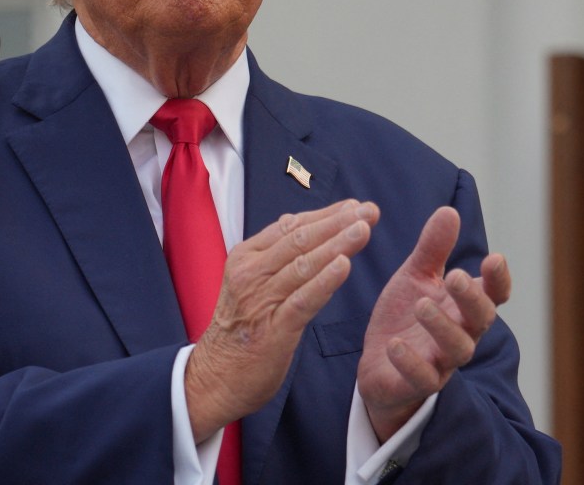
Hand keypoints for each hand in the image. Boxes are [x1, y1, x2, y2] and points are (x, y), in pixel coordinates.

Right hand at [185, 200, 379, 440]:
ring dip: (337, 244)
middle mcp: (251, 273)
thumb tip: (303, 226)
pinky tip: (344, 266)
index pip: (290, 227)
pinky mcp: (274, 330)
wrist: (214, 378)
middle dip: (338, 223)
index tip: (355, 206)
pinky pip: (303, 300)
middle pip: (300, 240)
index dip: (325, 214)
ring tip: (363, 229)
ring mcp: (261, 300)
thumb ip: (276, 258)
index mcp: (246, 257)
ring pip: (304, 265)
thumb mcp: (250, 283)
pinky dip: (324, 281)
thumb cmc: (240, 329)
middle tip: (369, 211)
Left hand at [357, 206, 510, 439]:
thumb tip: (449, 210)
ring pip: (456, 349)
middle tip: (454, 276)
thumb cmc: (406, 317)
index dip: (497, 279)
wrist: (379, 363)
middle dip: (471, 298)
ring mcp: (442, 361)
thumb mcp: (415, 277)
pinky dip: (411, 362)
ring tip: (422, 306)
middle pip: (480, 319)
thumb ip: (433, 249)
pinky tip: (395, 344)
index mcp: (463, 306)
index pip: (493, 294)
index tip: (494, 258)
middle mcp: (460, 333)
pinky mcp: (417, 383)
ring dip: (441, 327)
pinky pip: (422, 377)